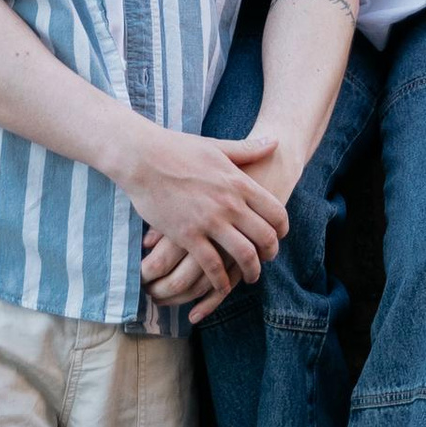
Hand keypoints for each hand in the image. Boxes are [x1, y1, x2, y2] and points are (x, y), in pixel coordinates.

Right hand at [121, 126, 286, 322]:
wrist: (142, 158)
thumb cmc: (179, 149)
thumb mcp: (218, 147)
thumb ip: (248, 149)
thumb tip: (276, 141)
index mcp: (240, 183)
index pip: (276, 212)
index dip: (282, 229)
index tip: (278, 236)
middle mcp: (230, 204)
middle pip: (265, 237)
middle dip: (270, 253)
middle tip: (266, 260)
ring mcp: (209, 221)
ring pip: (244, 255)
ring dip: (251, 271)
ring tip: (249, 276)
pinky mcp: (187, 235)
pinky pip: (212, 265)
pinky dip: (221, 280)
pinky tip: (222, 285)